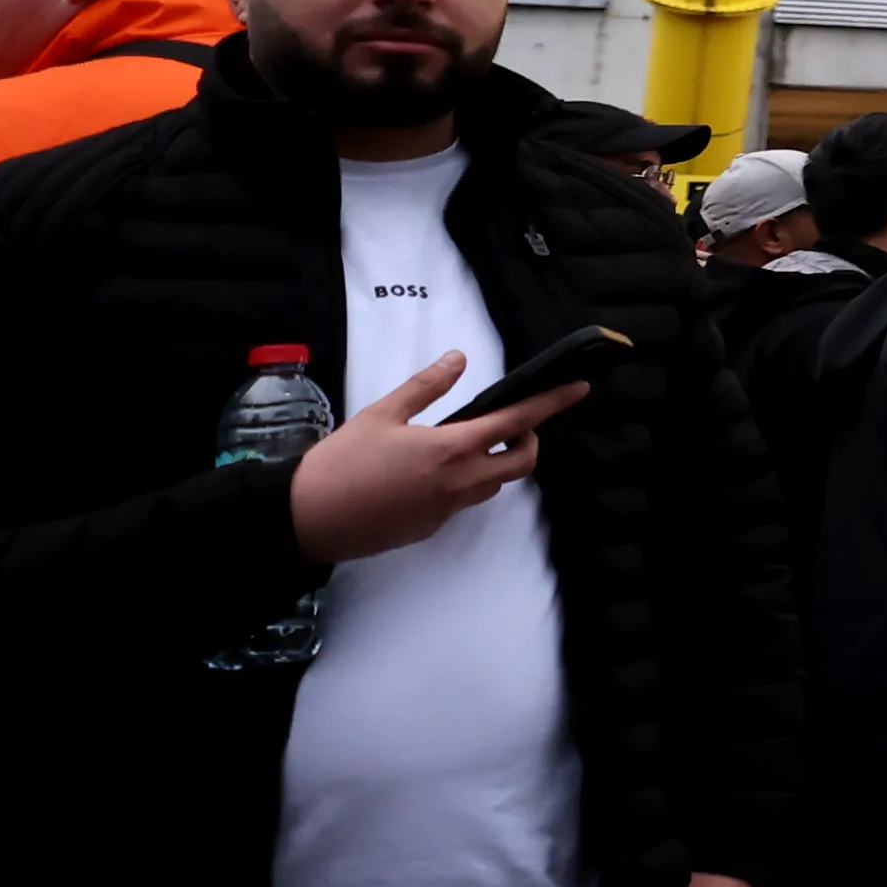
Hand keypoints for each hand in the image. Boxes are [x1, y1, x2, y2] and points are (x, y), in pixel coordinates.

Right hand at [284, 354, 576, 565]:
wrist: (308, 519)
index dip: (551, 404)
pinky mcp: (431, 527)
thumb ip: (425, 387)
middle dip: (529, 441)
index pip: (516, 422)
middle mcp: (459, 483)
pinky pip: (464, 502)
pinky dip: (464, 482)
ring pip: (494, 486)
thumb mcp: (381, 414)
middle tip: (511, 422)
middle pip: (521, 463)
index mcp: (451, 449)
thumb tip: (457, 359)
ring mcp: (447, 510)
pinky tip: (430, 471)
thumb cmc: (341, 462)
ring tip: (468, 442)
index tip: (578, 389)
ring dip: (496, 463)